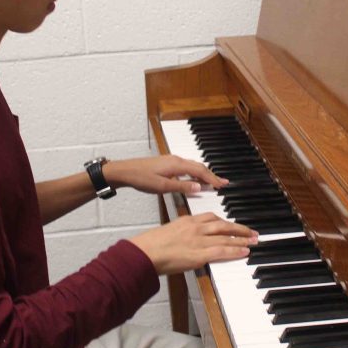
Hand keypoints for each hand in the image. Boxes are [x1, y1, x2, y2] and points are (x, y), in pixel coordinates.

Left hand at [102, 155, 226, 195]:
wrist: (125, 171)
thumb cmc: (141, 178)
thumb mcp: (163, 186)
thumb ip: (182, 187)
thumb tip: (199, 188)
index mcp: (177, 164)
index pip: (200, 171)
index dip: (212, 178)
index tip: (222, 185)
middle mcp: (176, 160)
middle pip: (199, 167)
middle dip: (211, 175)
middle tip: (222, 183)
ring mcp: (171, 161)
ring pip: (192, 166)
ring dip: (203, 174)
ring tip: (212, 182)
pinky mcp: (167, 163)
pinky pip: (186, 167)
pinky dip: (194, 173)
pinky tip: (194, 179)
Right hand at [129, 213, 257, 273]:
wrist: (144, 253)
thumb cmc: (150, 246)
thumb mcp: (167, 233)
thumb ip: (180, 234)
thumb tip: (186, 242)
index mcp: (187, 220)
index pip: (211, 217)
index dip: (225, 221)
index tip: (232, 224)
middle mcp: (196, 228)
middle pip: (223, 225)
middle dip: (239, 228)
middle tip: (252, 232)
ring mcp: (199, 240)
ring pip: (226, 237)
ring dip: (242, 239)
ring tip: (253, 240)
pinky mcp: (200, 254)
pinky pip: (222, 251)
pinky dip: (235, 250)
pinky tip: (245, 251)